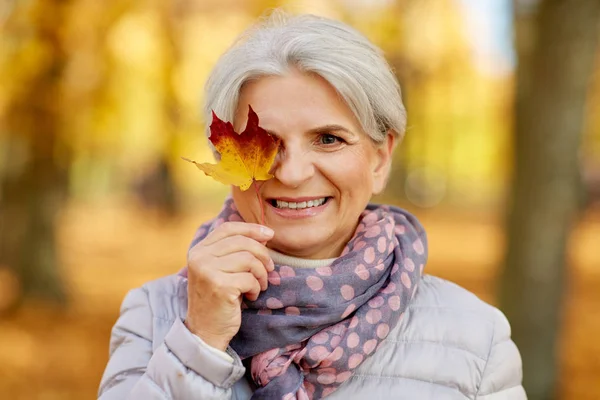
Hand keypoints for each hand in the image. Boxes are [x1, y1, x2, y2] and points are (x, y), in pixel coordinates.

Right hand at [184, 222, 273, 350]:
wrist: (205, 332)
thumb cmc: (219, 299)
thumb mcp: (222, 270)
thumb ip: (235, 251)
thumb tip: (264, 235)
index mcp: (199, 250)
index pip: (228, 228)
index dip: (251, 228)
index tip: (269, 234)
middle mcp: (200, 258)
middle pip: (242, 242)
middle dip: (262, 254)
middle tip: (269, 269)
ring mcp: (207, 271)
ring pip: (249, 259)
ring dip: (261, 274)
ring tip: (259, 285)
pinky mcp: (219, 286)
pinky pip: (250, 278)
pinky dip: (256, 288)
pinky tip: (250, 296)